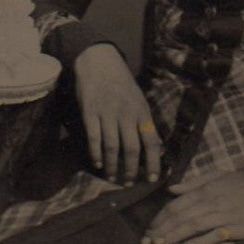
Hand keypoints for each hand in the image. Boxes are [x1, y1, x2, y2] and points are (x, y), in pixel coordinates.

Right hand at [74, 43, 161, 184]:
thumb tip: (153, 146)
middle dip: (131, 170)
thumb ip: (144, 121)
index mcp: (142, 111)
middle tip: (128, 183)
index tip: (152, 178)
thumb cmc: (121, 83)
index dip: (153, 162)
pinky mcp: (90, 113)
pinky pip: (94, 138)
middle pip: (131, 149)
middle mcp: (126, 114)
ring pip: (112, 147)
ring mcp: (107, 113)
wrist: (99, 61)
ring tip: (113, 177)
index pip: (152, 141)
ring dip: (113, 166)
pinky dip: (96, 154)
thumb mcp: (138, 99)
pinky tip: (98, 163)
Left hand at [142, 164, 243, 243]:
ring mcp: (225, 215)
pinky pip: (216, 235)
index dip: (161, 217)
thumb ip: (194, 183)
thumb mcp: (218, 176)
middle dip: (162, 229)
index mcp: (206, 190)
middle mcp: (212, 202)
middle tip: (147, 241)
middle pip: (181, 216)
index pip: (177, 205)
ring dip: (175, 235)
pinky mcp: (238, 227)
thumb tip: (171, 189)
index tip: (149, 228)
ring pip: (194, 225)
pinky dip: (202, 240)